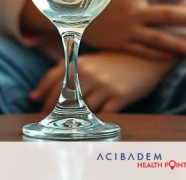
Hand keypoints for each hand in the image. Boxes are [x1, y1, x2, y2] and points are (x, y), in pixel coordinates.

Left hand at [31, 53, 175, 113]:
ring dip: (73, 120)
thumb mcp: (93, 61)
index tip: (36, 104)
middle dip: (52, 111)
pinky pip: (101, 116)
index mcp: (81, 62)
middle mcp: (89, 73)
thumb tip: (36, 94)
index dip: (42, 95)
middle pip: (62, 98)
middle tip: (50, 121)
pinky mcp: (119, 98)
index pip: (52, 79)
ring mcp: (104, 86)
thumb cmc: (118, 61)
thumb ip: (68, 72)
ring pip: (80, 110)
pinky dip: (94, 122)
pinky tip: (91, 125)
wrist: (149, 59)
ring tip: (70, 125)